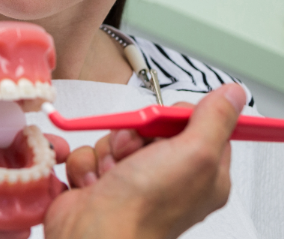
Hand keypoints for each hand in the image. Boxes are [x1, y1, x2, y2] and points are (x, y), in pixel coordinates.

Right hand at [44, 83, 246, 238]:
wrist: (94, 233)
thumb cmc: (145, 207)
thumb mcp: (193, 154)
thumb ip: (213, 119)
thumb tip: (232, 94)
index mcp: (202, 174)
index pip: (197, 125)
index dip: (177, 117)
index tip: (167, 123)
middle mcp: (168, 178)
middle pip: (151, 127)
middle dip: (134, 132)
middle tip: (135, 152)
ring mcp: (133, 180)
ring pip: (117, 137)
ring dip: (108, 149)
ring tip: (112, 174)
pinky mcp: (101, 181)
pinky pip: (91, 151)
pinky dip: (87, 163)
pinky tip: (95, 182)